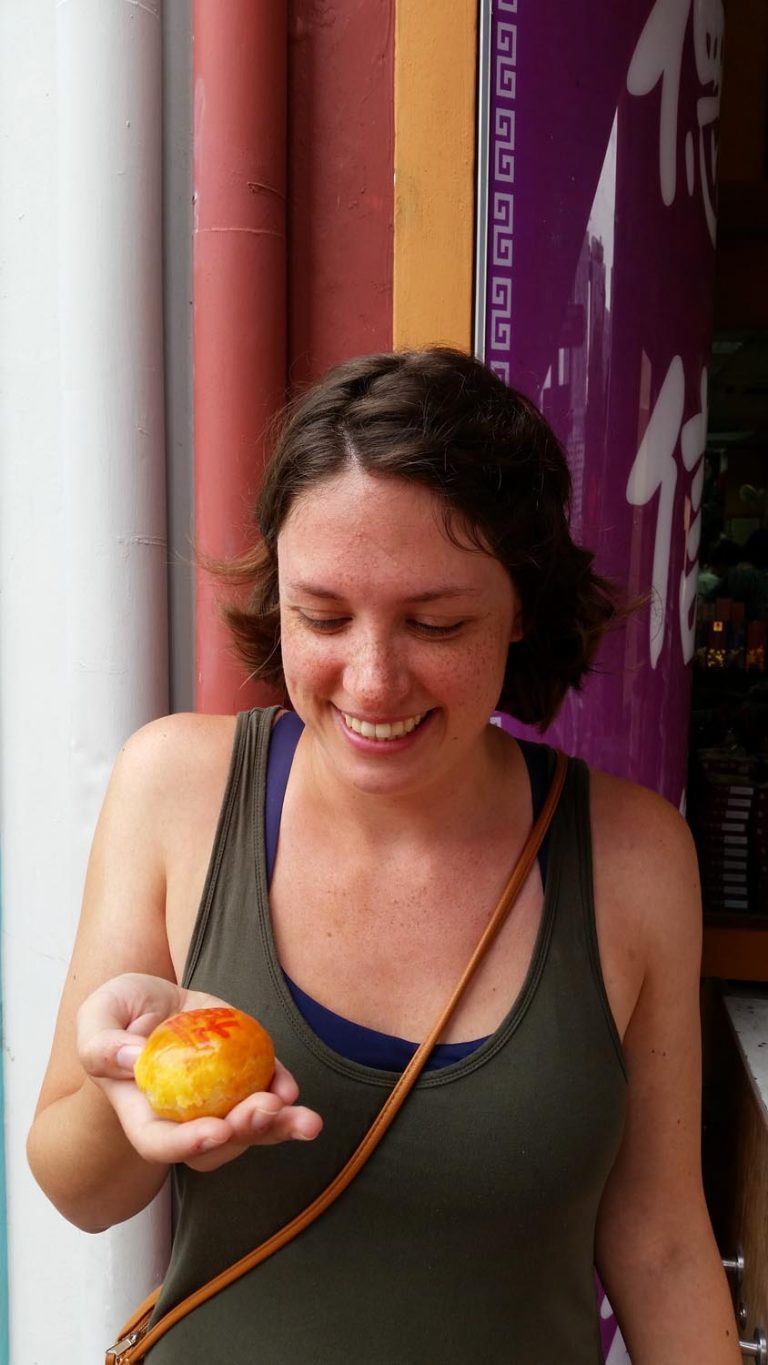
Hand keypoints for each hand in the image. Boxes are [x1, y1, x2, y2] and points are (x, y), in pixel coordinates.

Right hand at [77, 973, 322, 1170]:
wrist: (154, 997)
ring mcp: (216, 1100)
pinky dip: (283, 1092)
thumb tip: (132, 1059)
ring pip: (249, 1128)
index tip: (215, 1131)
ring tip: (305, 1119)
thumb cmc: (119, 1011)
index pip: (160, 1142)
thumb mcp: (98, 1015)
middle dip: (245, 1134)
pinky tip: (291, 1088)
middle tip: (266, 1109)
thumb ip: (101, 1042)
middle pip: (216, 1144)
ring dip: (279, 1127)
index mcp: (142, 1112)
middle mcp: (183, 1116)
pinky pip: (267, 1092)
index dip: (188, 1144)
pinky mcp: (242, 1074)